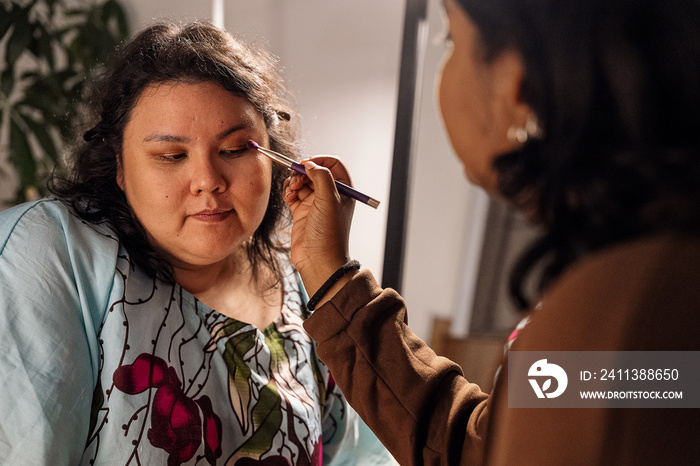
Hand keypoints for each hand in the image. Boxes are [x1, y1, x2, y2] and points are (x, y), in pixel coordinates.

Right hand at [283, 156, 355, 297]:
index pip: (333, 164)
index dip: (319, 161)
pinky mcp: (301, 212)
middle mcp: (330, 195)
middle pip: (314, 171)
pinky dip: (288, 192)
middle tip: (296, 181)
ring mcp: (315, 204)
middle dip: (302, 173)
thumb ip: (321, 176)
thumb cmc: (328, 233)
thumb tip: (310, 164)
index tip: (307, 164)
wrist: (317, 260)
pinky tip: (288, 199)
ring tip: (291, 192)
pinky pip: (293, 194)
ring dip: (293, 182)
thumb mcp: (329, 199)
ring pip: (301, 182)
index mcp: (344, 190)